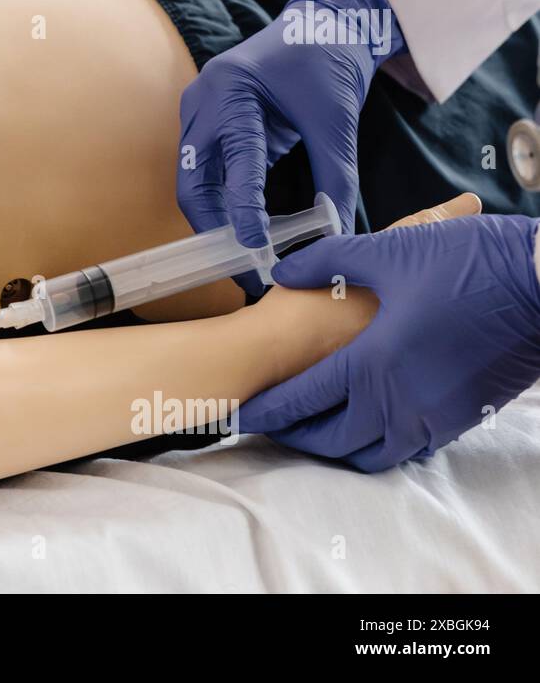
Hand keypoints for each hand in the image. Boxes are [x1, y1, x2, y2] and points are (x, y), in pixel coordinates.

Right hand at [176, 0, 402, 293]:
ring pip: (195, 184)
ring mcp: (200, 114)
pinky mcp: (208, 126)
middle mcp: (203, 102)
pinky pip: (207, 175)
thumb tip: (335, 233)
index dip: (242, 209)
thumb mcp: (337, 121)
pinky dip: (225, 203)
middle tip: (246, 268)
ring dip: (218, 221)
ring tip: (247, 257)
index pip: (234, 161)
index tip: (256, 248)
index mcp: (231, 89)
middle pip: (194, 181)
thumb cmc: (327, 61)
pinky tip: (248, 230)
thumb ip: (335, 178)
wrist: (323, 24)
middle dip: (216, 228)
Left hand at [237, 197, 539, 470]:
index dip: (266, 411)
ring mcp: (433, 417)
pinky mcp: (460, 419)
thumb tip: (281, 272)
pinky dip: (378, 443)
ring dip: (336, 446)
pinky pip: (407, 447)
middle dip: (294, 437)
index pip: (302, 400)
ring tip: (313, 428)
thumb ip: (328, 260)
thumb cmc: (468, 263)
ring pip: (371, 453)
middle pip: (331, 440)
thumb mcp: (391, 251)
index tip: (237, 416)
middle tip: (270, 427)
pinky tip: (368, 420)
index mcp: (372, 362)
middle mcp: (400, 402)